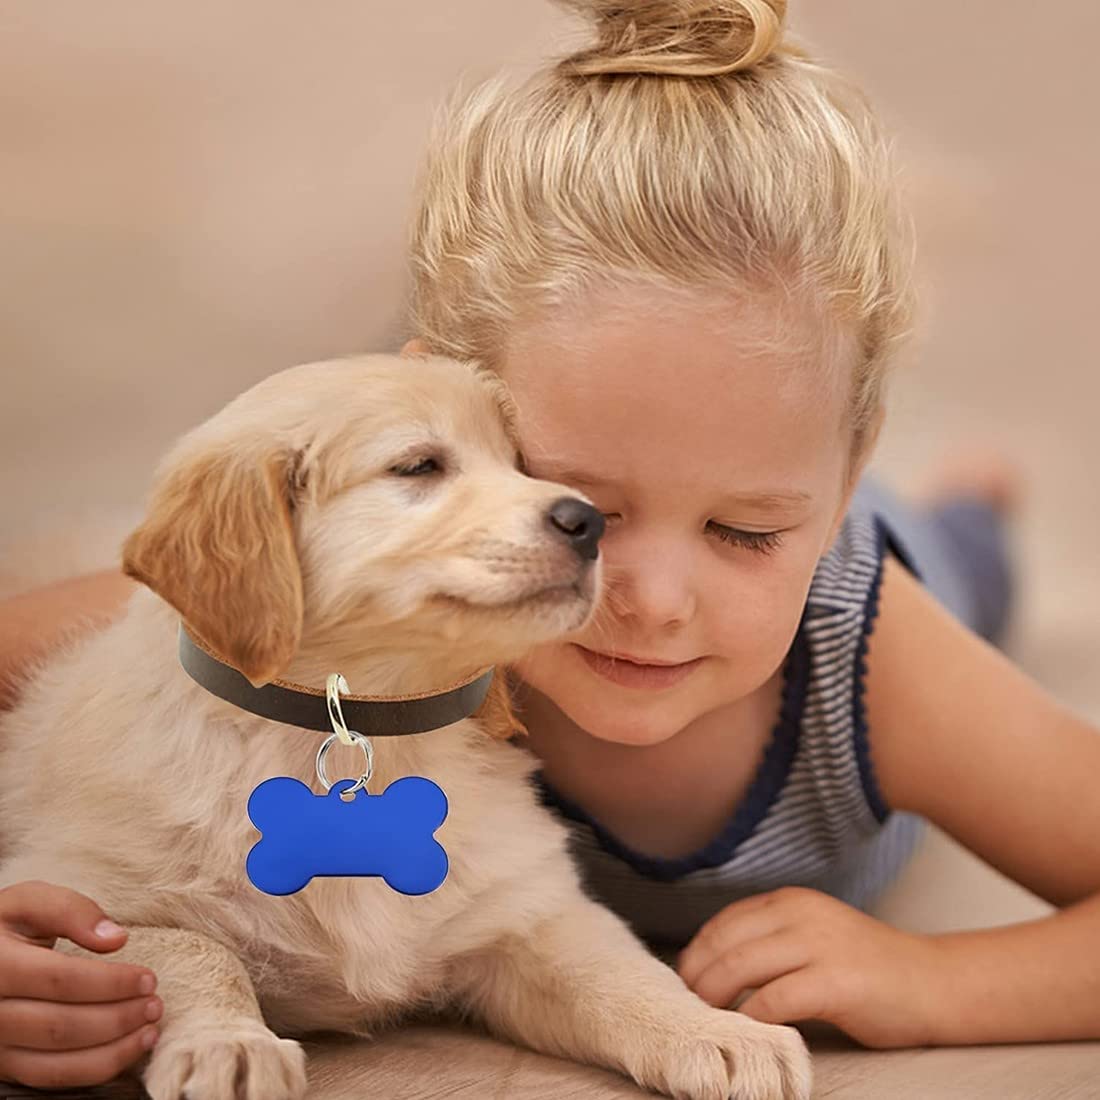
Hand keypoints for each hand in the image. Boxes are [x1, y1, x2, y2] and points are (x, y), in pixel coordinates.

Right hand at [0, 880, 160, 1088]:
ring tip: (150, 1031)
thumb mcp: (29, 902)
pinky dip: (92, 1070)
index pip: (61, 980)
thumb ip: (71, 910)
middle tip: (155, 1005)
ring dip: (111, 1051)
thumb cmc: (5, 926)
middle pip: (60, 1026)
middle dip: (117, 1018)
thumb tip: (116, 938)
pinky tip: (125, 1050)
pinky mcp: (2, 1065)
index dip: (110, 982)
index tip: (148, 979)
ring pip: (55, 1062)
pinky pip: (49, 1078)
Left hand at [677, 887, 944, 1047]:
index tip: (685, 980)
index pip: (725, 922)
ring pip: (742, 967)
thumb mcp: (813, 935)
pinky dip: (752, 1017)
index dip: (697, 953)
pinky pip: (775, 999)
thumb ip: (772, 941)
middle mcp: (801, 915)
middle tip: (687, 1005)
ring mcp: (819, 945)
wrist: (934, 984)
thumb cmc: (869, 968)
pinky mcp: (836, 982)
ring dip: (715, 996)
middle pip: (726, 943)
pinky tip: (746, 1031)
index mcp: (792, 901)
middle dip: (698, 976)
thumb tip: (714, 966)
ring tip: (706, 1018)